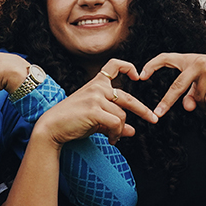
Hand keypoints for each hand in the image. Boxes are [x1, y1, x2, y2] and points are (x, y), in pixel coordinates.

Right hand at [34, 60, 155, 145]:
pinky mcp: (95, 110)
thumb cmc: (72, 122)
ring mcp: (96, 97)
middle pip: (127, 97)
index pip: (114, 65)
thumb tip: (133, 131)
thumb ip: (114, 122)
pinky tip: (111, 140)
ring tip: (113, 138)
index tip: (137, 75)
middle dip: (143, 110)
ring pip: (121, 115)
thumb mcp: (96, 119)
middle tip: (154, 119)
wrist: (52, 127)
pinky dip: (116, 134)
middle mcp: (97, 87)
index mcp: (96, 83)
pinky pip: (116, 123)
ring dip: (120, 130)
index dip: (128, 67)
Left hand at [140, 53, 205, 116]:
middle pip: (178, 85)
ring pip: (197, 98)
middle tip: (157, 113)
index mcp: (189, 59)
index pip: (166, 57)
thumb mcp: (201, 84)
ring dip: (202, 107)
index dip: (152, 65)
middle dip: (167, 101)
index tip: (141, 76)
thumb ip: (191, 94)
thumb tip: (188, 106)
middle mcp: (197, 62)